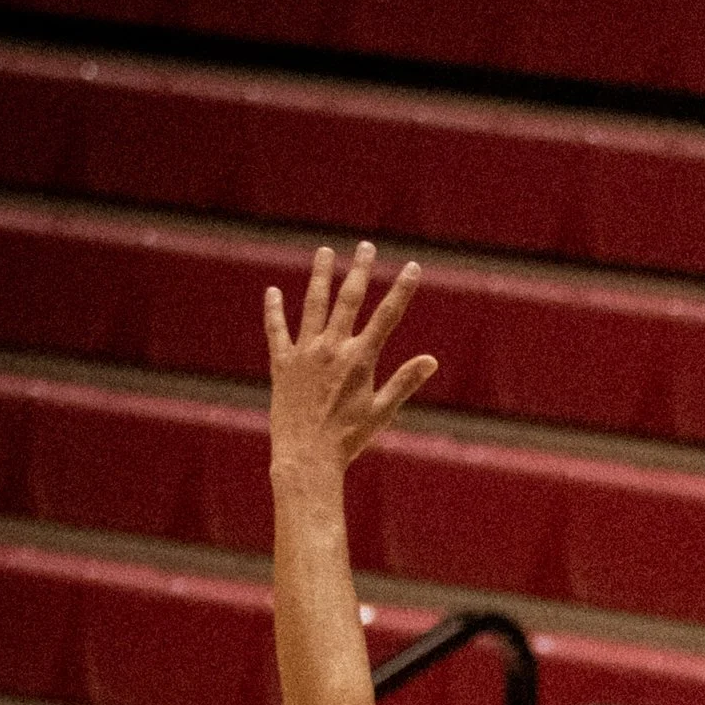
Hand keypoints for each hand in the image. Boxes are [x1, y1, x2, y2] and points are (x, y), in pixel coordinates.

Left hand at [266, 241, 435, 482]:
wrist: (306, 457)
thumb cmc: (348, 440)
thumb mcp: (382, 412)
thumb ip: (404, 382)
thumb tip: (431, 360)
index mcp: (360, 359)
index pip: (387, 316)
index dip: (402, 290)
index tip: (413, 267)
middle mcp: (332, 349)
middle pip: (349, 300)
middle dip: (360, 271)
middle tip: (366, 246)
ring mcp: (305, 353)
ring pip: (313, 305)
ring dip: (320, 276)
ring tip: (325, 252)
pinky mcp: (282, 364)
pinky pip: (276, 331)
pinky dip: (274, 310)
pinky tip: (273, 291)